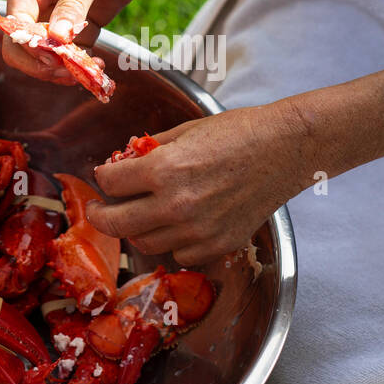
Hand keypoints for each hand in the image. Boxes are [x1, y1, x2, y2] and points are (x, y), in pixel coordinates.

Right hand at [3, 0, 155, 83]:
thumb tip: (57, 41)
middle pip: (24, 46)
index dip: (30, 45)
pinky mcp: (81, 25)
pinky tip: (97, 66)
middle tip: (69, 73)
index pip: (15, 24)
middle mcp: (36, 1)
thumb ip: (73, 7)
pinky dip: (81, 64)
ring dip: (64, 68)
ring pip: (48, 54)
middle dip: (43, 63)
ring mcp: (58, 15)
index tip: (55, 56)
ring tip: (89, 72)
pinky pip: (74, 52)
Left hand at [86, 102, 309, 264]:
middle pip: (116, 223)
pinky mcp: (217, 245)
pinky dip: (172, 241)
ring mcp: (197, 230)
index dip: (104, 177)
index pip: (111, 183)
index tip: (105, 177)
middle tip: (97, 210)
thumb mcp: (188, 130)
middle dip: (100, 215)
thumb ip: (153, 150)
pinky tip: (178, 223)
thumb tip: (126, 162)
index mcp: (165, 169)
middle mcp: (176, 205)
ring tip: (142, 213)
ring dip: (137, 228)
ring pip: (145, 242)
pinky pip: (178, 253)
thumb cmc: (240, 131)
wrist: (285, 149)